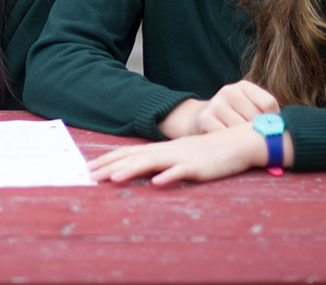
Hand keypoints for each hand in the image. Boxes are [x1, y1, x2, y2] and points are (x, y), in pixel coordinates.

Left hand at [89, 124, 267, 186]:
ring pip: (151, 162)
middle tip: (89, 175)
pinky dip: (168, 176)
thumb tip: (145, 172)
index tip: (90, 166)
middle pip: (133, 156)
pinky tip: (156, 183)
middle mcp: (166, 150)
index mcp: (161, 148)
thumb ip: (163, 162)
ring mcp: (180, 157)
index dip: (109, 159)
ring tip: (113, 179)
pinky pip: (180, 171)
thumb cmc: (207, 152)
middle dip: (110, 166)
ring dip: (131, 170)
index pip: (129, 151)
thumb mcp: (181, 157)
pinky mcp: (197, 167)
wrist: (236, 142)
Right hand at [159, 80, 279, 137]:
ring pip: (242, 131)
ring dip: (246, 142)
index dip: (273, 121)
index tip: (269, 129)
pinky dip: (233, 147)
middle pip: (256, 119)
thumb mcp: (250, 108)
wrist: (202, 119)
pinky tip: (232, 147)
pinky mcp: (205, 120)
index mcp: (243, 86)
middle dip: (259, 134)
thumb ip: (267, 115)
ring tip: (244, 145)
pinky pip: (228, 139)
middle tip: (257, 142)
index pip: (269, 103)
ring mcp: (215, 105)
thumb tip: (289, 133)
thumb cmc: (236, 117)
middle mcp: (228, 91)